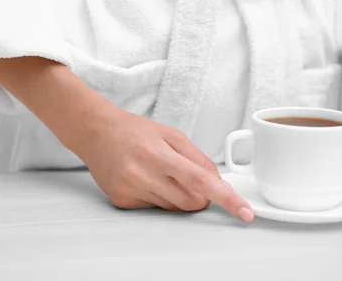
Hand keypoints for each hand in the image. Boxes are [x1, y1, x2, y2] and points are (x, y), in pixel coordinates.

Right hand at [74, 108, 254, 222]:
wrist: (96, 133)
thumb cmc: (134, 131)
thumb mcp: (171, 134)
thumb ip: (198, 158)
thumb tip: (218, 182)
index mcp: (158, 153)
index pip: (201, 180)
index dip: (226, 198)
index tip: (244, 212)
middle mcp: (143, 174)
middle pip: (191, 201)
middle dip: (200, 195)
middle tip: (188, 177)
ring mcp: (131, 189)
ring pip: (174, 208)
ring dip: (178, 195)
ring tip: (161, 173)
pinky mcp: (122, 201)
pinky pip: (155, 209)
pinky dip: (159, 197)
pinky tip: (146, 178)